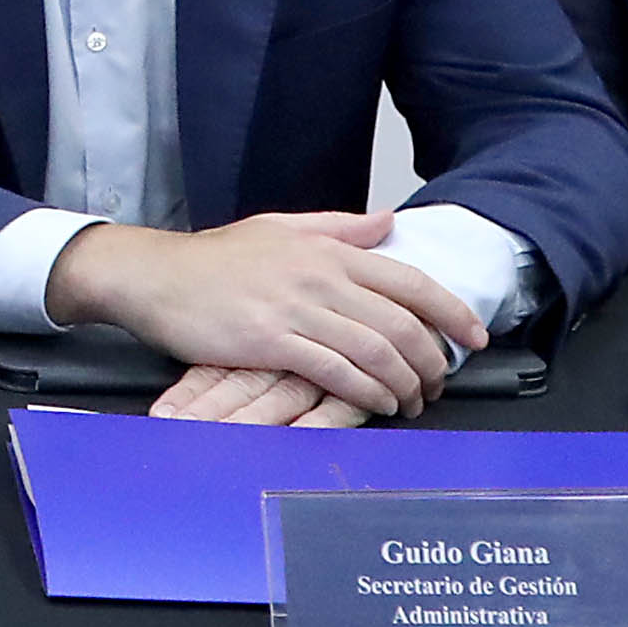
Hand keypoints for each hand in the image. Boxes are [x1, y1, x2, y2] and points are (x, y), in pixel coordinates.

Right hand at [46, 209, 482, 420]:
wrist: (153, 275)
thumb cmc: (210, 258)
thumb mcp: (278, 227)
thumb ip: (338, 227)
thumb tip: (387, 222)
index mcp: (327, 249)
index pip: (409, 281)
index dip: (450, 311)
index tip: (474, 335)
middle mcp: (320, 277)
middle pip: (401, 324)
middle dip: (432, 361)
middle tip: (439, 382)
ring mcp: (296, 310)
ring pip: (376, 351)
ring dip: (404, 384)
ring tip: (412, 401)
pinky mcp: (271, 342)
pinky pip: (336, 372)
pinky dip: (366, 393)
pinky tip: (376, 405)